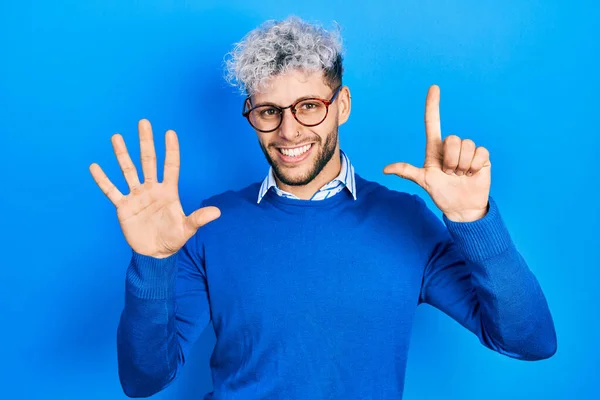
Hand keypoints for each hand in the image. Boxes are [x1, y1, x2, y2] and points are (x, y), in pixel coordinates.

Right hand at [89, 119, 220, 257]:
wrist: (154, 253)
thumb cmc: (173, 239)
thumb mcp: (186, 229)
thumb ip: (199, 219)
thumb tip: (217, 213)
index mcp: (168, 191)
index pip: (170, 166)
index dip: (171, 150)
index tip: (170, 132)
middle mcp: (151, 189)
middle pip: (148, 161)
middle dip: (146, 142)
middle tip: (143, 122)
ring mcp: (136, 196)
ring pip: (128, 171)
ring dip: (122, 154)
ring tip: (116, 137)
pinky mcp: (123, 206)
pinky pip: (111, 191)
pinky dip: (103, 180)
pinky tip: (94, 166)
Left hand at [383, 85, 490, 221]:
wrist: (462, 207)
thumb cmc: (442, 193)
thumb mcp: (424, 181)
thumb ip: (407, 171)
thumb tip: (385, 169)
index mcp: (435, 149)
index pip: (433, 122)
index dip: (433, 105)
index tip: (434, 87)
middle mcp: (451, 147)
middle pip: (451, 139)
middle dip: (450, 161)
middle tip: (450, 173)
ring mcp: (467, 151)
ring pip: (466, 146)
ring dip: (462, 165)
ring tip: (461, 175)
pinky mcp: (482, 157)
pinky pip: (480, 152)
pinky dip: (475, 166)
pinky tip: (473, 174)